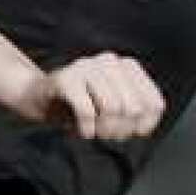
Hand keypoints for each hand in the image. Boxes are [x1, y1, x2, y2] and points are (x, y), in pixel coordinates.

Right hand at [20, 53, 165, 142]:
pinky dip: (87, 128)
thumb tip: (143, 125)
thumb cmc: (84, 106)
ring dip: (104, 130)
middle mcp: (110, 61)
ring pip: (112, 108)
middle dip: (121, 130)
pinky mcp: (67, 78)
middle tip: (107, 133)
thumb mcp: (118, 109)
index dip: (143, 126)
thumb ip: (138, 113)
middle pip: (133, 108)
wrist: (41, 98)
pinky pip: (87, 111)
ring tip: (95, 131)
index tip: (129, 131)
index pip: (154, 104)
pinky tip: (83, 130)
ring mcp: (87, 66)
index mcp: (129, 66)